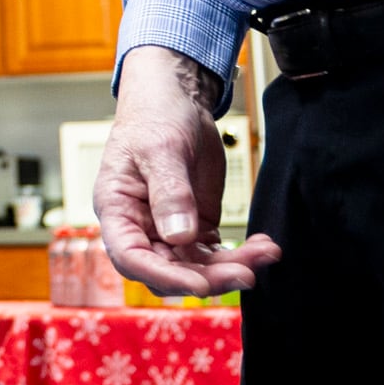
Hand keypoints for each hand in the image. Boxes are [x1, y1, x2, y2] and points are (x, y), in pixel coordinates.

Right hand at [96, 46, 277, 295]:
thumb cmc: (155, 117)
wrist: (177, 100)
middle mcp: (140, 227)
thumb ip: (170, 193)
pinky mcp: (196, 226)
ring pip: (196, 268)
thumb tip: (180, 236)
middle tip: (247, 274)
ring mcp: (169, 230)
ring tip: (266, 254)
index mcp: (117, 210)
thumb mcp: (161, 150)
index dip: (163, 277)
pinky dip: (240, 255)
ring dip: (231, 268)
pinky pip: (216, 254)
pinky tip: (263, 246)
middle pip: (169, 271)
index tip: (199, 284)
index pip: (131, 258)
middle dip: (208, 278)